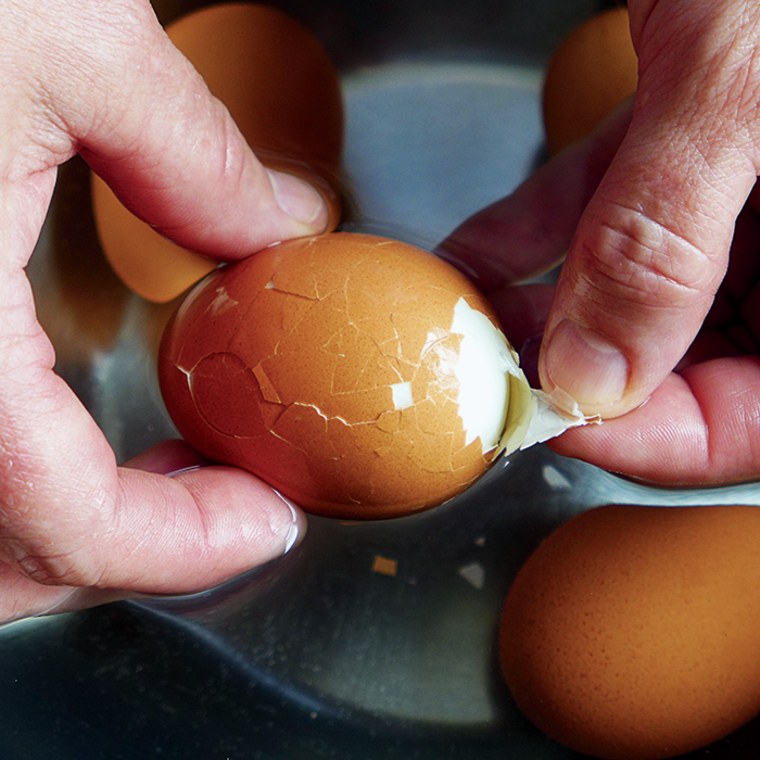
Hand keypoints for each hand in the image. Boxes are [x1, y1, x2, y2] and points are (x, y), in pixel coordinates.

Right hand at [0, 0, 323, 623]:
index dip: (189, 549)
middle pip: (8, 565)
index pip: (68, 527)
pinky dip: (17, 481)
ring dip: (74, 527)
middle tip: (233, 500)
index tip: (270, 521)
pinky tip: (66, 424)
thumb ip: (193, 155)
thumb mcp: (66, 41)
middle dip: (141, 547)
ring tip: (170, 471)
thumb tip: (275, 219)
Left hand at [445, 0, 759, 484]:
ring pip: (632, 302)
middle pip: (684, 371)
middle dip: (577, 374)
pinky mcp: (683, 155)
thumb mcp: (744, 89)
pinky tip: (476, 255)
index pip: (748, 426)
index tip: (542, 419)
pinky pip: (605, 222)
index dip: (645, 438)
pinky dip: (534, 238)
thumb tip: (590, 374)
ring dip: (539, 312)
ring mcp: (743, 208)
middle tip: (489, 372)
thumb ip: (665, 240)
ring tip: (466, 319)